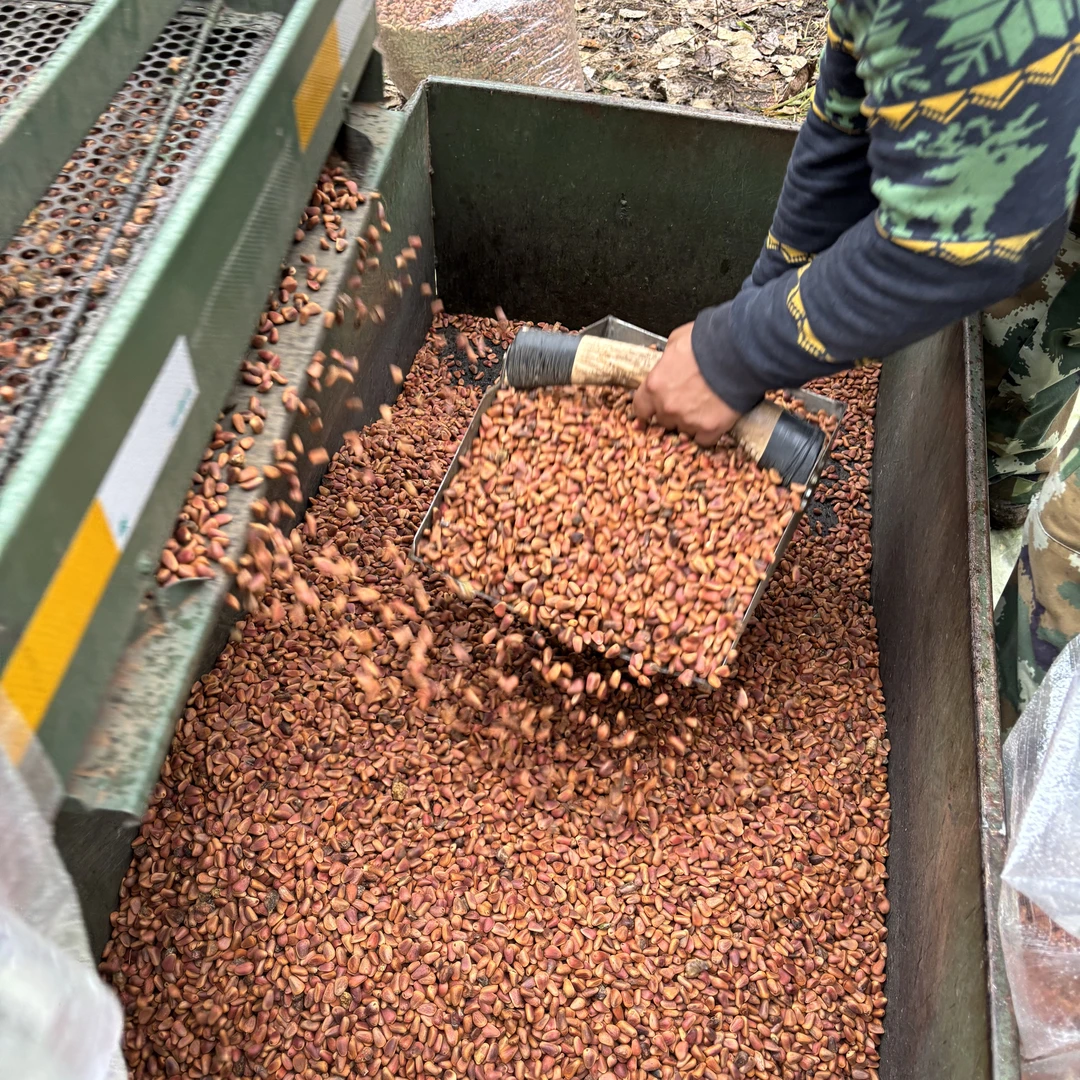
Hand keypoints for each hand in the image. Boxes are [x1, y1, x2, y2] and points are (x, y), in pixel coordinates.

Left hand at [632, 322, 740, 444]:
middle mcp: (667, 407)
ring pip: (683, 431)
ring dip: (691, 422)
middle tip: (688, 400)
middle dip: (673, 412)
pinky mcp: (710, 428)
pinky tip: (715, 420)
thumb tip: (668, 361)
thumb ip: (667, 358)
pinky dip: (708, 432)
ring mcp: (688, 420)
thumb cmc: (709, 341)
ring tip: (706, 407)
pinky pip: (703, 440)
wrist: (740, 352)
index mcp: (655, 385)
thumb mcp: (677, 340)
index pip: (640, 408)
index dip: (649, 407)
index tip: (654, 407)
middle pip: (663, 420)